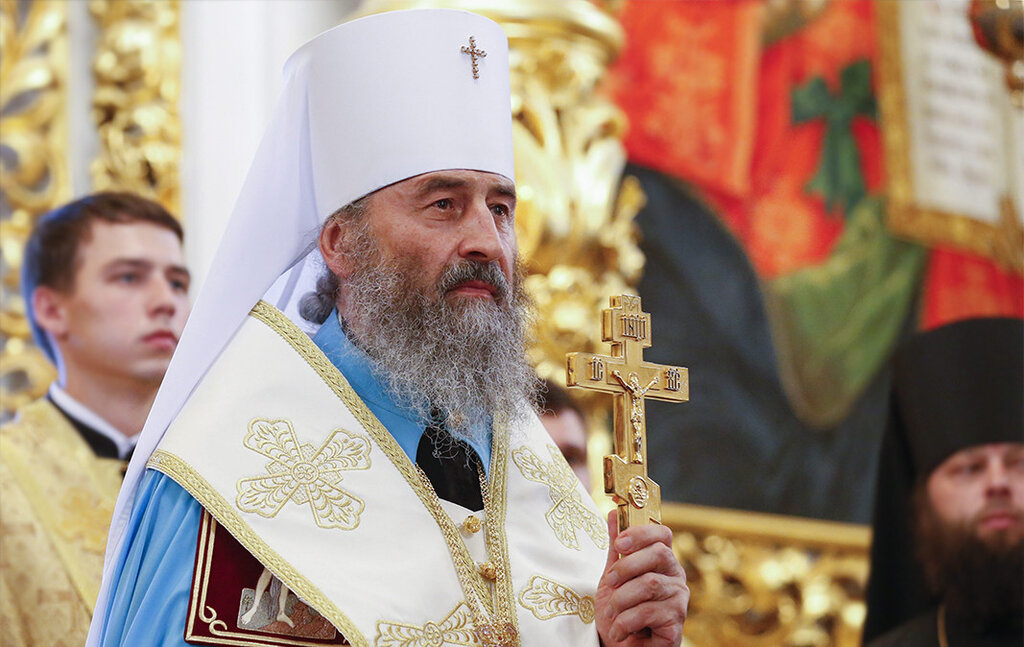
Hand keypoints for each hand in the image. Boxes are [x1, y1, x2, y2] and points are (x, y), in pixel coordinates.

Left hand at [596, 511, 688, 645]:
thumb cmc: (619, 612)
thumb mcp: (612, 577)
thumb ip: (616, 549)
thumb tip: (613, 512)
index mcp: (662, 561)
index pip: (662, 534)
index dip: (641, 534)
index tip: (619, 544)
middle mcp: (676, 577)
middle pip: (659, 554)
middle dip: (627, 567)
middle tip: (609, 582)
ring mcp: (679, 600)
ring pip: (650, 584)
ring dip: (621, 599)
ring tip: (611, 613)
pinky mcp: (676, 624)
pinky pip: (650, 612)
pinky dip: (626, 622)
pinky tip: (619, 631)